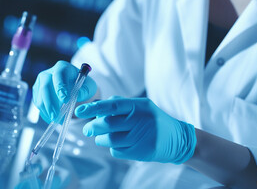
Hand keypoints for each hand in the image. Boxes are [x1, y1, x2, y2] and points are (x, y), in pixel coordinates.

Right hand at [32, 61, 96, 123]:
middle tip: (56, 115)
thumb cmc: (82, 85)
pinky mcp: (37, 92)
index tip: (66, 100)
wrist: (74, 86)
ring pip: (39, 97)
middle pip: (45, 87)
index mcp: (62, 67)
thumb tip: (77, 95)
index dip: (61, 87)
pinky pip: (38, 104)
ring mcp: (40, 83)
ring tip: (56, 119)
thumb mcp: (88, 86)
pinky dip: (45, 113)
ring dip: (47, 110)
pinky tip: (53, 119)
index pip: (59, 75)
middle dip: (50, 103)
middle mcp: (48, 73)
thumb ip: (85, 90)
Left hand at [75, 96, 195, 163]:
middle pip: (108, 124)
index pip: (112, 105)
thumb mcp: (141, 107)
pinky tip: (118, 144)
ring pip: (110, 139)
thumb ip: (120, 104)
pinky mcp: (141, 152)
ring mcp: (142, 137)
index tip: (79, 111)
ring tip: (102, 137)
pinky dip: (112, 148)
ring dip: (101, 139)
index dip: (93, 108)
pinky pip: (117, 151)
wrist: (177, 139)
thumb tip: (96, 105)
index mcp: (140, 106)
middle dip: (93, 127)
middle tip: (87, 129)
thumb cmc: (153, 120)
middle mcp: (141, 120)